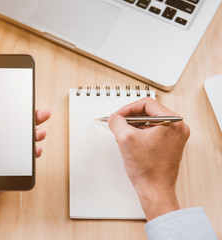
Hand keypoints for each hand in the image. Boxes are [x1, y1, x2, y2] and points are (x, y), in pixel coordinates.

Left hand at [0, 106, 50, 228]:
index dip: (5, 112)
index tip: (16, 103)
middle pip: (9, 130)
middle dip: (25, 121)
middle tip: (38, 114)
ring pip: (17, 143)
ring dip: (30, 136)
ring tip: (39, 132)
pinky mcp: (5, 172)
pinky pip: (20, 161)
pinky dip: (30, 154)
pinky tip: (36, 150)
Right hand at [108, 97, 189, 220]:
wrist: (155, 190)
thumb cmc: (148, 170)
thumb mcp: (125, 139)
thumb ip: (117, 122)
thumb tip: (114, 117)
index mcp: (173, 122)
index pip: (147, 103)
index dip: (128, 108)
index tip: (119, 116)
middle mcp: (178, 128)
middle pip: (149, 112)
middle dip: (131, 117)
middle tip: (120, 124)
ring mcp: (175, 137)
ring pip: (150, 122)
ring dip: (135, 126)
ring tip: (124, 135)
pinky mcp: (170, 145)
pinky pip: (153, 132)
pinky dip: (141, 134)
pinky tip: (131, 143)